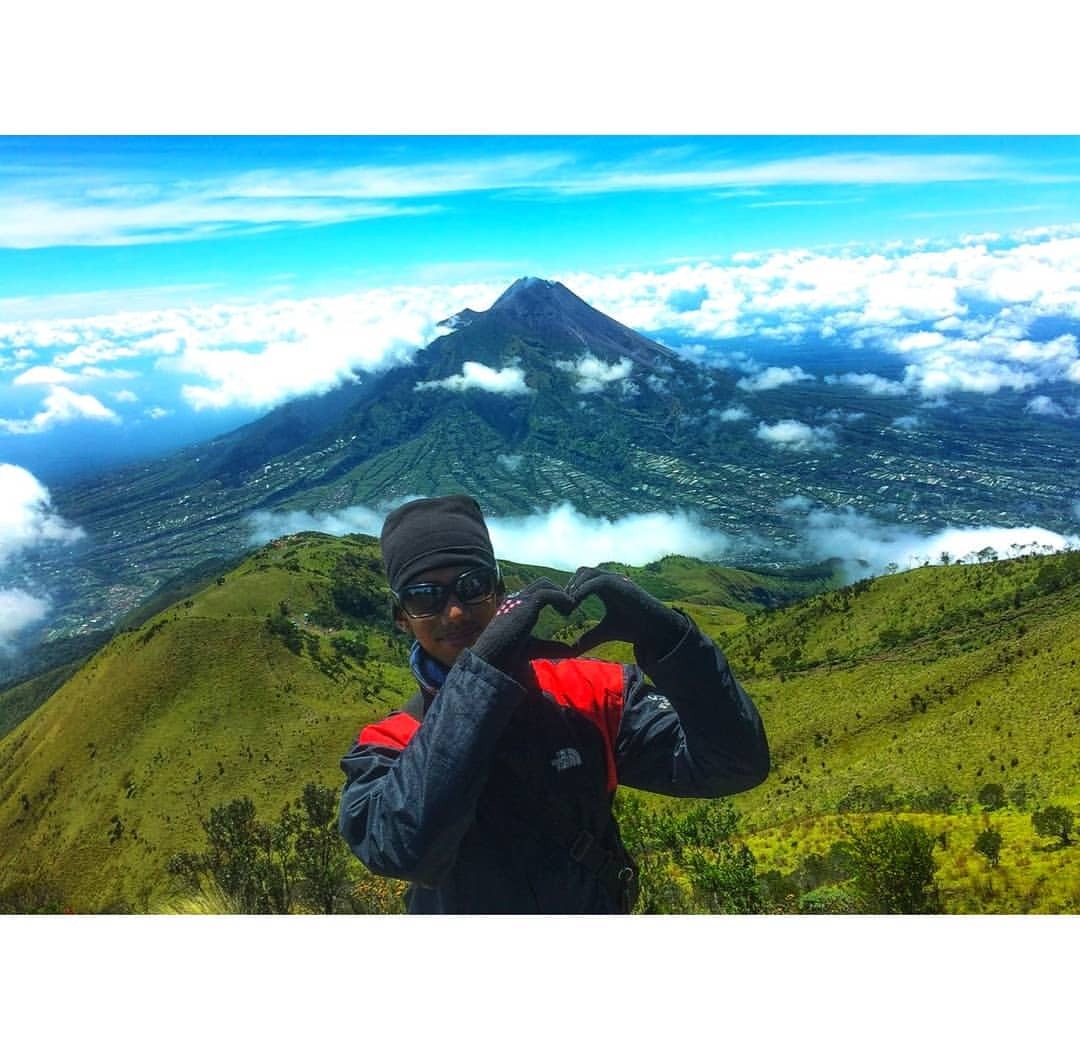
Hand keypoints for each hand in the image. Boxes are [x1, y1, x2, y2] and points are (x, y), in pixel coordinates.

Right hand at [471, 578, 574, 671]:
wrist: (493, 657)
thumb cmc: (509, 656)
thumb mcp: (536, 647)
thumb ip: (552, 646)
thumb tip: (571, 650)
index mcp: (515, 606)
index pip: (537, 592)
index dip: (554, 597)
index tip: (565, 610)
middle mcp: (516, 599)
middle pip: (542, 584)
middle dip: (559, 592)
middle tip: (570, 608)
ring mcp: (519, 599)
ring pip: (545, 584)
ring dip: (561, 593)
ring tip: (570, 609)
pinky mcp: (525, 603)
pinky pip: (548, 593)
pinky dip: (561, 599)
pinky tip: (568, 611)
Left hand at [565, 567, 685, 659]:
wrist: (654, 630)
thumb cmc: (633, 628)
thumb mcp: (604, 632)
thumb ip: (589, 637)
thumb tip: (573, 649)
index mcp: (605, 588)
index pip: (581, 579)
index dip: (569, 591)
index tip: (561, 610)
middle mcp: (610, 579)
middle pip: (582, 572)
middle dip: (569, 586)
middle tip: (562, 606)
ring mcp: (617, 580)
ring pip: (588, 573)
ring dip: (575, 586)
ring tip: (568, 605)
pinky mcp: (622, 584)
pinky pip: (598, 581)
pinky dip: (584, 590)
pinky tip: (575, 604)